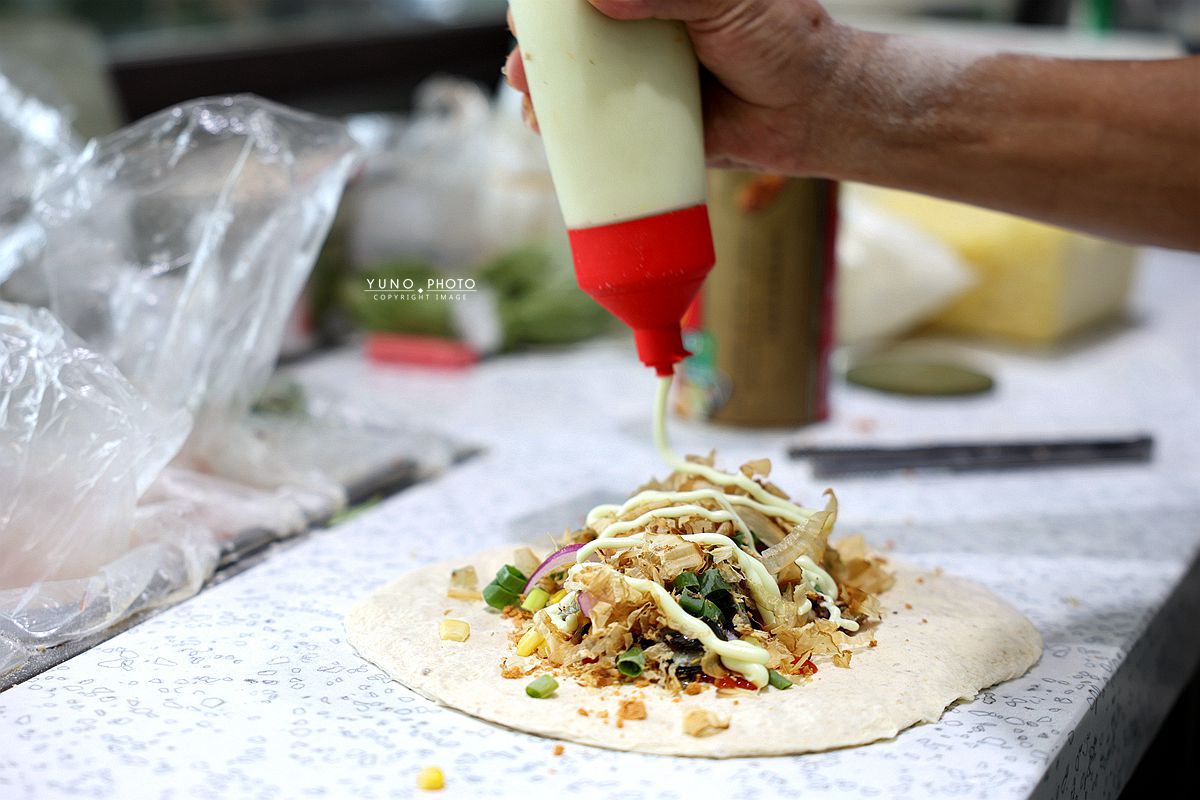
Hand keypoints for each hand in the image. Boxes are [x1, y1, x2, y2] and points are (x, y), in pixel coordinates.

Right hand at [504, 0, 857, 174]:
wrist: (811, 110)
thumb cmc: (781, 39)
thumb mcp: (728, 0)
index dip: (556, 2)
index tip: (533, 7)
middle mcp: (642, 31)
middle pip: (573, 32)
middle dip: (538, 41)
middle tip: (524, 51)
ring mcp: (640, 80)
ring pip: (576, 80)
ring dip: (542, 86)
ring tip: (527, 93)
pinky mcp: (645, 126)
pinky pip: (598, 128)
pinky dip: (566, 131)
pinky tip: (546, 129)